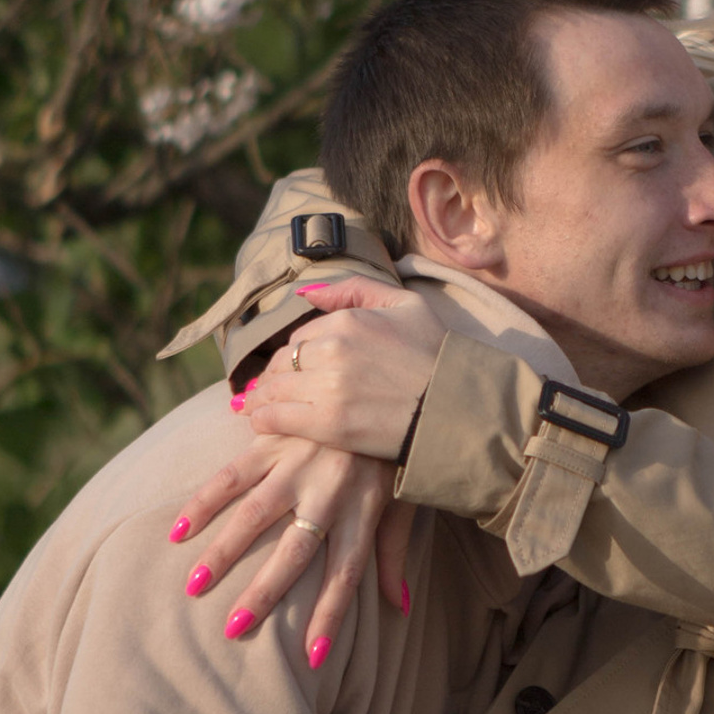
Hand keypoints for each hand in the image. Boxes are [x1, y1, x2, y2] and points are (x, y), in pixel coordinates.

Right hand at [168, 435, 416, 660]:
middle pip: (295, 551)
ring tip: (194, 584)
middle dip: (264, 592)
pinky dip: (204, 502)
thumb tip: (399, 607)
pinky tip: (179, 531)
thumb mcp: (404, 500)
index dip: (331, 616)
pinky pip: (232, 474)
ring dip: (224, 550)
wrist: (381, 380)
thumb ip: (395, 553)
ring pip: (255, 514)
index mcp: (363, 511)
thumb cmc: (390, 453)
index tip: (313, 657)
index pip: (346, 574)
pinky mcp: (273, 439)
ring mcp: (298, 464)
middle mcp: (329, 491)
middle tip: (232, 629)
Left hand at [240, 280, 445, 458]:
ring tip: (256, 407)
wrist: (457, 407)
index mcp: (347, 320)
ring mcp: (329, 387)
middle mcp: (332, 350)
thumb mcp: (405, 304)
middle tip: (264, 390)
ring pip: (273, 389)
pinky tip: (261, 423)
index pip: (299, 336)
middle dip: (270, 377)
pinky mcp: (329, 424)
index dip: (291, 354)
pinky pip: (276, 418)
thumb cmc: (435, 354)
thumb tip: (306, 292)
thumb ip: (355, 290)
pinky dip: (262, 419)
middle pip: (281, 362)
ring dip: (261, 398)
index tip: (287, 368)